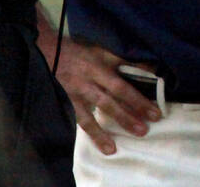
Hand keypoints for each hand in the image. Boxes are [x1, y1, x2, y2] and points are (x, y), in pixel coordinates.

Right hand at [53, 38, 160, 154]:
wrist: (46, 53)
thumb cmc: (79, 53)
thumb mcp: (101, 51)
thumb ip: (124, 61)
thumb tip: (150, 68)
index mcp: (98, 68)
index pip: (121, 86)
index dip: (137, 100)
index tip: (154, 113)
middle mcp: (87, 83)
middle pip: (109, 103)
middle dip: (126, 118)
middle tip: (143, 131)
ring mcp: (74, 95)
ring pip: (90, 116)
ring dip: (102, 133)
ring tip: (113, 148)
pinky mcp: (65, 104)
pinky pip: (78, 121)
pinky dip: (89, 134)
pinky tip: (99, 146)